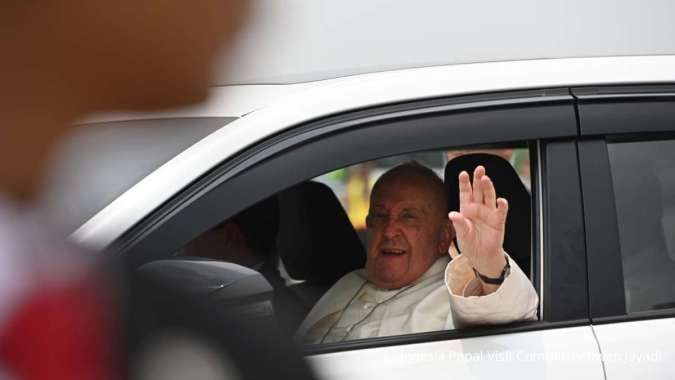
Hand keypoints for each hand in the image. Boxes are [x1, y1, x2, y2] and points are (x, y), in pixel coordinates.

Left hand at [448, 166, 507, 290]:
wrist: (481, 257)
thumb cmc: (470, 244)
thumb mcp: (461, 234)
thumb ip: (458, 224)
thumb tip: (452, 214)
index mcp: (466, 209)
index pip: (465, 193)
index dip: (464, 183)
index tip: (463, 173)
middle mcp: (478, 208)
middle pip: (479, 190)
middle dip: (478, 179)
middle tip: (479, 169)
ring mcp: (489, 213)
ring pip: (489, 197)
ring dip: (489, 188)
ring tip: (486, 179)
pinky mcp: (498, 221)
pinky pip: (501, 211)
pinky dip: (502, 205)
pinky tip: (501, 200)